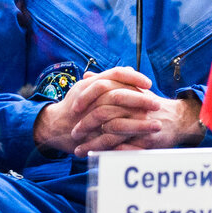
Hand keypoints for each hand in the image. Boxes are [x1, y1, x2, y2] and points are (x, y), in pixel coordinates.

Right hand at [32, 66, 151, 154]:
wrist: (54, 126)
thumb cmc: (75, 105)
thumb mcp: (89, 86)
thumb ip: (109, 79)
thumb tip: (129, 69)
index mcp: (91, 84)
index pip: (115, 74)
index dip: (133, 78)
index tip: (149, 83)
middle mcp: (89, 99)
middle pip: (117, 95)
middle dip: (140, 100)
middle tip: (157, 105)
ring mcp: (88, 118)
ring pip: (115, 119)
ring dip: (138, 124)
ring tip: (156, 126)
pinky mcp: (89, 137)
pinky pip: (109, 140)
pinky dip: (127, 141)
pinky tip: (142, 143)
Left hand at [70, 91, 203, 154]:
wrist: (178, 119)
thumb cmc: (150, 105)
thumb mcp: (131, 89)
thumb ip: (109, 82)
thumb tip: (87, 75)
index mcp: (129, 92)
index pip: (101, 93)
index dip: (85, 101)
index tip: (72, 110)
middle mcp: (134, 106)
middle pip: (103, 114)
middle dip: (85, 125)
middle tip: (73, 134)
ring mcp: (141, 124)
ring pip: (111, 134)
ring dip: (92, 143)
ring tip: (78, 151)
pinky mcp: (147, 140)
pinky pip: (123, 149)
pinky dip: (107, 154)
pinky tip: (96, 157)